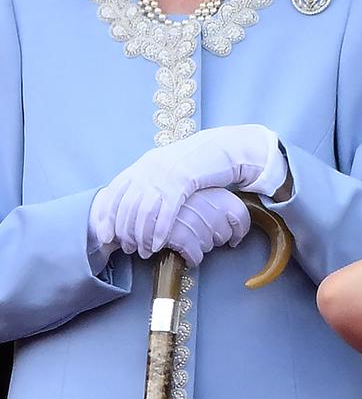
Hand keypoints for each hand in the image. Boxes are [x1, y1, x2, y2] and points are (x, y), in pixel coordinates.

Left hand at [92, 124, 284, 256]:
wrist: (220, 148)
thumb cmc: (194, 162)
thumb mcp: (165, 167)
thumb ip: (148, 181)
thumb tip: (131, 204)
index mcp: (142, 165)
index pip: (114, 193)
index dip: (106, 216)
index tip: (105, 236)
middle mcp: (149, 168)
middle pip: (127, 205)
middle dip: (125, 231)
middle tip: (128, 248)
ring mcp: (165, 175)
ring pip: (144, 211)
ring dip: (142, 235)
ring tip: (144, 250)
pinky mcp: (183, 181)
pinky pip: (166, 211)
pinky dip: (160, 230)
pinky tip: (159, 244)